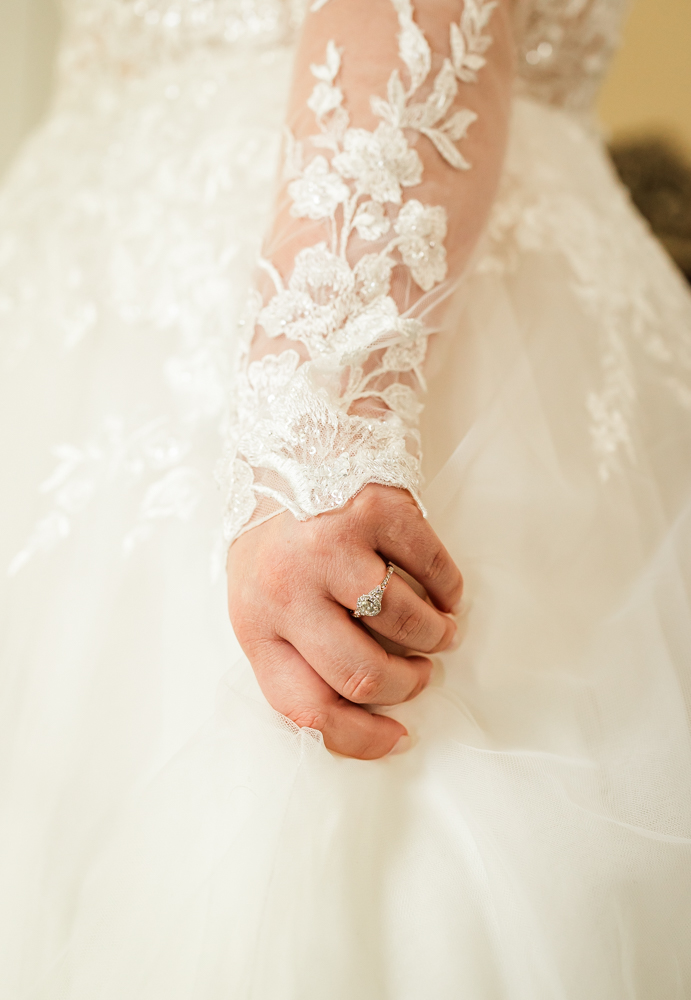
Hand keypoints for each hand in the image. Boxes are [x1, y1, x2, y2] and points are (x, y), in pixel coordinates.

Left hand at [227, 484, 462, 759]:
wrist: (289, 447)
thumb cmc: (280, 538)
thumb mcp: (263, 598)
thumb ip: (297, 651)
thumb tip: (365, 711)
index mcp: (254, 621)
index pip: (304, 707)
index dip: (359, 737)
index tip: (396, 736)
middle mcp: (288, 587)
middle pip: (363, 675)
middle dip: (406, 685)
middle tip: (418, 674)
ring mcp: (333, 546)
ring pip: (407, 624)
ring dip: (434, 638)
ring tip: (437, 632)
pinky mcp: (376, 509)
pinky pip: (434, 569)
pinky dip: (450, 590)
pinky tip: (444, 593)